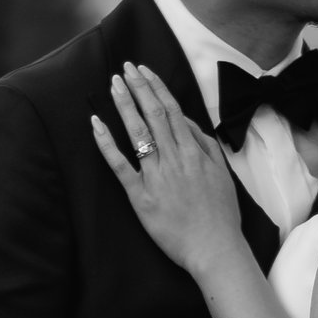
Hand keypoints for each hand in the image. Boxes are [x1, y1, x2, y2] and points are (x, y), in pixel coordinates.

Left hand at [92, 66, 242, 277]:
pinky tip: (96, 125)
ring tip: (113, 85)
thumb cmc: (220, 215)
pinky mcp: (141, 197)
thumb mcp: (222, 173)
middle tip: (124, 68)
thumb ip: (205, 144)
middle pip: (153, 115)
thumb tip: (186, 121)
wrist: (215, 249)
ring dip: (124, 106)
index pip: (171, 110)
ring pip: (137, 133)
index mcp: (194, 153)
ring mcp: (157, 177)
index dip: (156, 87)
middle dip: (138, 88)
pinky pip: (120, 166)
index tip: (143, 70)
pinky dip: (107, 144)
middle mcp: (175, 159)